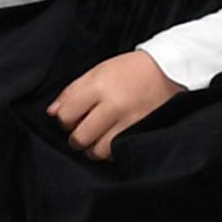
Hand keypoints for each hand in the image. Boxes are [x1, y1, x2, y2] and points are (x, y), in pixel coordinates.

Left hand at [48, 50, 179, 159]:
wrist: (169, 69)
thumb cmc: (131, 69)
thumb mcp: (98, 71)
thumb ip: (73, 91)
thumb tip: (52, 112)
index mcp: (99, 85)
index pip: (66, 115)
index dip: (64, 120)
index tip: (71, 117)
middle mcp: (113, 105)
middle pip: (80, 137)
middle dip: (76, 138)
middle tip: (81, 132)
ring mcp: (129, 121)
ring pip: (98, 151)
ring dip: (93, 148)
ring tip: (97, 139)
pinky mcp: (142, 132)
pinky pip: (118, 152)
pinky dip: (112, 150)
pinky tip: (113, 140)